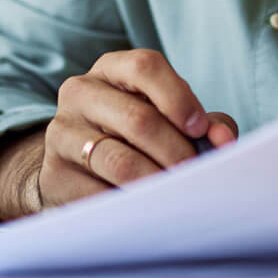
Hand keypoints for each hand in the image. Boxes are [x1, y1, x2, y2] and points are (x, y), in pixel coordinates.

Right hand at [36, 49, 237, 207]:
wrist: (79, 165)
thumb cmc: (138, 135)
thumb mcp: (169, 117)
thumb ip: (203, 124)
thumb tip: (224, 140)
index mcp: (112, 68)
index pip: (145, 67)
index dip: (178, 98)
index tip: (200, 129)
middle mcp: (80, 92)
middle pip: (137, 118)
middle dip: (175, 150)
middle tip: (194, 173)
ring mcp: (62, 132)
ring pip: (117, 159)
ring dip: (154, 180)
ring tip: (175, 193)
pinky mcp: (53, 174)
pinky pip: (96, 193)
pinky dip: (127, 205)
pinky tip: (145, 209)